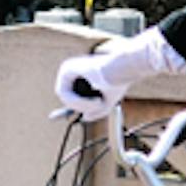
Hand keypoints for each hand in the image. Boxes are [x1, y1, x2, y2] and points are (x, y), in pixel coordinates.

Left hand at [52, 28, 185, 120]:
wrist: (128, 65)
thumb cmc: (123, 78)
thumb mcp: (108, 99)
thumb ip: (96, 109)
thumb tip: (83, 120)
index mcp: (79, 73)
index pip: (68, 95)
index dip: (66, 108)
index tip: (57, 117)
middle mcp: (70, 69)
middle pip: (67, 100)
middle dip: (85, 106)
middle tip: (101, 104)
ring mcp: (68, 68)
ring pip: (67, 99)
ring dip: (87, 103)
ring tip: (103, 97)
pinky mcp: (68, 69)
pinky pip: (68, 94)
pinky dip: (83, 99)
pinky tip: (97, 94)